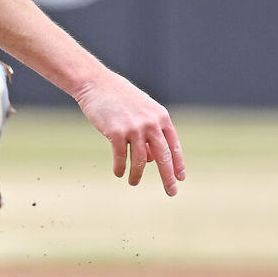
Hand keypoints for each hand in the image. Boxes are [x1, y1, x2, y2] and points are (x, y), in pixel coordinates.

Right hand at [74, 68, 184, 195]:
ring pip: (141, 160)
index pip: (173, 145)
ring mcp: (134, 128)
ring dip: (137, 175)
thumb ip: (151, 133)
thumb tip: (153, 160)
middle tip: (172, 192)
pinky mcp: (116, 132)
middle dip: (168, 177)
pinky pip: (121, 157)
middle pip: (163, 156)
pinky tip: (119, 173)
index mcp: (160, 117)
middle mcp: (150, 123)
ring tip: (133, 182)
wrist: (97, 84)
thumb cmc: (120, 98)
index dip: (178, 163)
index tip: (181, 178)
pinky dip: (120, 168)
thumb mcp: (142, 111)